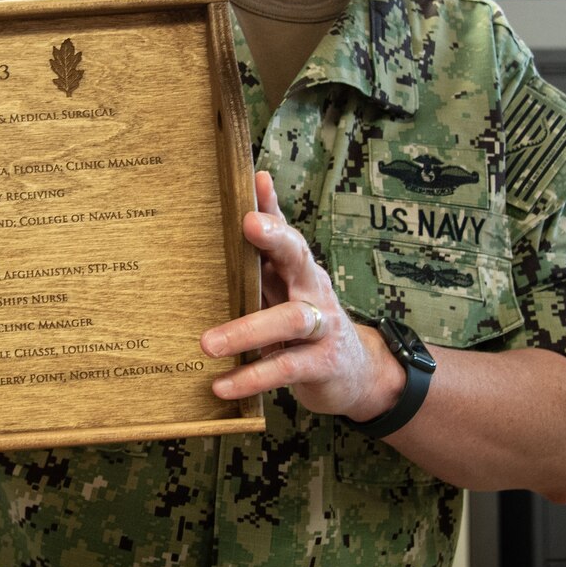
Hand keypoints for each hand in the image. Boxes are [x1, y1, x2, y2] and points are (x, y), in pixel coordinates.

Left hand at [200, 172, 400, 419]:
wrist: (358, 371)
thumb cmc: (308, 318)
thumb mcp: (289, 283)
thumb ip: (270, 243)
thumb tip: (254, 183)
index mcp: (301, 268)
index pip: (286, 230)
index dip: (272, 207)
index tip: (253, 181)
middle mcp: (314, 290)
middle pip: (300, 257)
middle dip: (276, 238)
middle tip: (247, 225)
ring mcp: (322, 327)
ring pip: (289, 319)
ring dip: (246, 330)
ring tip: (207, 343)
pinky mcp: (321, 365)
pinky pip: (285, 368)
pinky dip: (251, 377)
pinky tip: (221, 384)